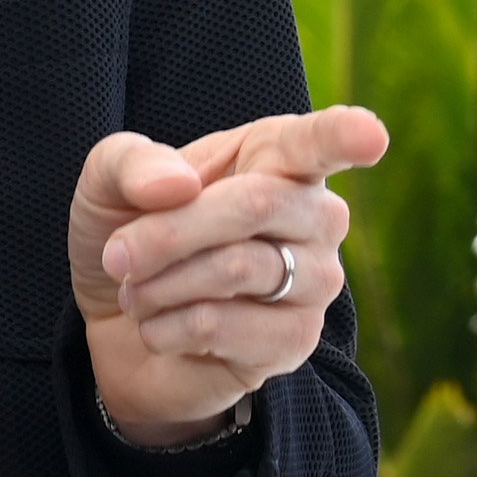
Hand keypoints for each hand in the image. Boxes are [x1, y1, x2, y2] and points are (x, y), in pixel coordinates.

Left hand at [69, 105, 389, 443]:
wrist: (120, 327)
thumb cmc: (129, 235)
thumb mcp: (108, 184)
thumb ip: (131, 165)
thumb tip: (177, 186)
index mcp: (278, 156)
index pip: (320, 141)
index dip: (345, 135)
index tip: (369, 136)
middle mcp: (313, 214)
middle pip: (256, 204)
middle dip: (170, 231)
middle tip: (119, 254)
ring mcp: (315, 281)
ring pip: (236, 267)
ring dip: (160, 283)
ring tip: (139, 291)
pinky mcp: (295, 341)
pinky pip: (221, 326)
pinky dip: (166, 327)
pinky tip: (163, 328)